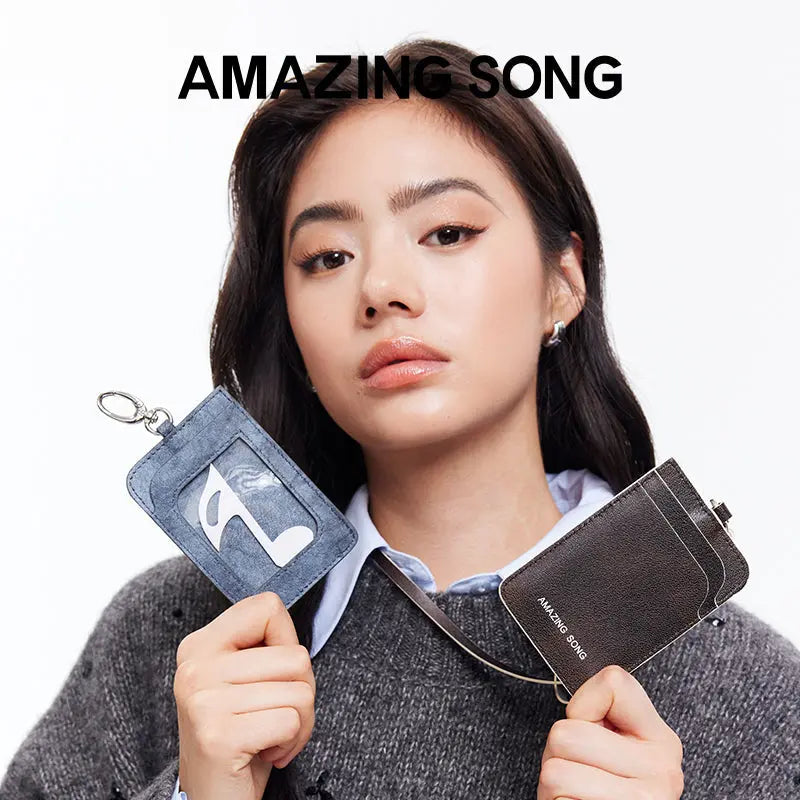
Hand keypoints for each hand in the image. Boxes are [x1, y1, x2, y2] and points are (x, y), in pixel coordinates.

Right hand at [173, 591, 315, 799]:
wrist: (212, 799)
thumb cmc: (240, 736)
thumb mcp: (243, 680)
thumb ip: (262, 646)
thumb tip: (286, 617)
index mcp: (200, 645)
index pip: (267, 606)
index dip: (286, 640)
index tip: (272, 673)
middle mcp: (195, 667)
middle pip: (295, 655)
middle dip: (302, 691)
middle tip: (275, 715)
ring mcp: (204, 701)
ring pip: (300, 690)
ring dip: (299, 722)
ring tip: (271, 735)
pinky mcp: (219, 735)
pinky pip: (290, 721)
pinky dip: (291, 742)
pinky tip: (266, 752)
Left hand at [537, 665, 683, 798]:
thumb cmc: (607, 788)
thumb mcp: (618, 747)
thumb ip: (604, 720)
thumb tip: (577, 698)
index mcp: (661, 740)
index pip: (614, 682)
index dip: (584, 703)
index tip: (592, 726)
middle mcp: (661, 771)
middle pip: (567, 733)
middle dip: (558, 751)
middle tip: (576, 768)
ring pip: (555, 770)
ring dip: (553, 782)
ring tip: (574, 791)